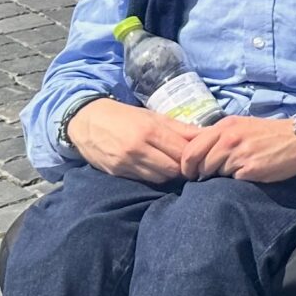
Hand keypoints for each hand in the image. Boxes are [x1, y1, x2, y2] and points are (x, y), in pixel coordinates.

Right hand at [66, 98, 197, 182]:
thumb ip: (180, 128)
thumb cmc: (125, 116)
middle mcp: (138, 148)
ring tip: (172, 167)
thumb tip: (208, 134)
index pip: (182, 152)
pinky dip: (154, 177)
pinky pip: (144, 180)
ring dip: (169, 174)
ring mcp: (126, 162)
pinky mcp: (117, 172)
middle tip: (189, 164)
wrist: (87, 121)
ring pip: (160, 178)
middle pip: (173, 169)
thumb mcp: (154, 116)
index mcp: (150, 130)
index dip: (193, 156)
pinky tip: (156, 169)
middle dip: (183, 168)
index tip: (199, 154)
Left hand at [181, 115, 295, 182]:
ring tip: (234, 172)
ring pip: (214, 173)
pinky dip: (236, 181)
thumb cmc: (268, 134)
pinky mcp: (251, 169)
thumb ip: (219, 136)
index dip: (186, 164)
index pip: (191, 148)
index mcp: (224, 126)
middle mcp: (229, 138)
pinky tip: (247, 175)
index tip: (190, 172)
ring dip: (220, 177)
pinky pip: (232, 180)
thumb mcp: (241, 127)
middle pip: (199, 163)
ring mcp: (240, 153)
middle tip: (205, 178)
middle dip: (199, 173)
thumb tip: (195, 153)